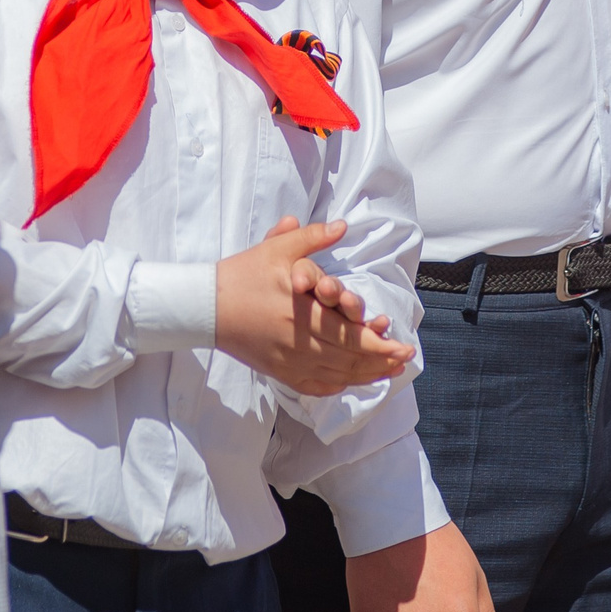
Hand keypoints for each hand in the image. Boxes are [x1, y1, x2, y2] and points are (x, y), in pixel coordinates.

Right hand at [214, 217, 411, 395]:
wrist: (205, 306)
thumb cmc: (242, 275)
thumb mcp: (276, 250)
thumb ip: (311, 238)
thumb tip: (342, 225)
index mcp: (301, 312)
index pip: (349, 335)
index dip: (379, 343)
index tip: (403, 344)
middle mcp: (298, 342)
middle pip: (348, 359)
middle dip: (381, 361)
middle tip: (405, 359)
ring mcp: (288, 361)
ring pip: (335, 376)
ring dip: (365, 375)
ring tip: (389, 372)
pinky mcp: (279, 371)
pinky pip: (314, 386)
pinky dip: (337, 385)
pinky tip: (352, 381)